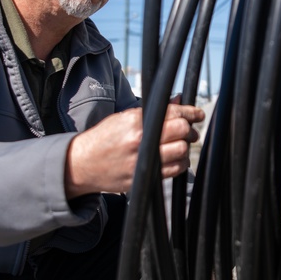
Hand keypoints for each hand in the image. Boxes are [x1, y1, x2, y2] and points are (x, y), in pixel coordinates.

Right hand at [64, 102, 204, 197]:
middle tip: (189, 131)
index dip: (190, 112)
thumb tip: (178, 101)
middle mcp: (140, 140)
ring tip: (180, 145)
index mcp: (135, 121)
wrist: (83, 164)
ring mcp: (143, 160)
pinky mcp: (144, 178)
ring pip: (181, 151)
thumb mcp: (124, 118)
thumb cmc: (104, 138)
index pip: (173, 113)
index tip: (198, 114)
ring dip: (186, 147)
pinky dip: (181, 163)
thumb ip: (152, 111)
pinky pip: (175, 170)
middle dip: (189, 130)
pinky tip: (175, 159)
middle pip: (182, 131)